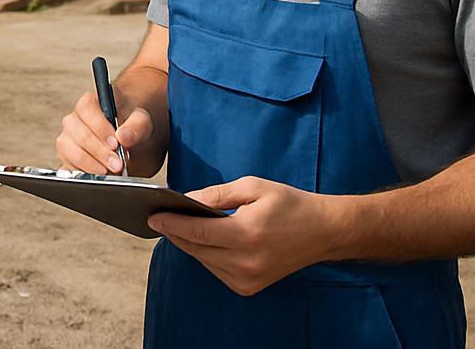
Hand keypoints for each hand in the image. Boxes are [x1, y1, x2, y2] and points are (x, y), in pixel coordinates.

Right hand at [56, 91, 153, 174]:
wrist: (129, 143)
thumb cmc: (131, 126)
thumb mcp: (141, 122)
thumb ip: (136, 127)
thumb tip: (123, 137)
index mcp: (90, 102)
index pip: (86, 109)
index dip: (99, 127)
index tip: (115, 144)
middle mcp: (74, 119)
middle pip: (77, 131)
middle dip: (98, 151)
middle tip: (117, 164)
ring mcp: (67, 139)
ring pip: (68, 149)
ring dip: (90, 164)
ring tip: (109, 172)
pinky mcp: (66, 158)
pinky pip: (66, 167)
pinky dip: (82, 174)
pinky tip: (99, 177)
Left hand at [147, 177, 343, 295]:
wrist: (322, 231)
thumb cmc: (288, 203)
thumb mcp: (252, 187)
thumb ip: (216, 194)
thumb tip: (187, 199)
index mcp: (247, 234)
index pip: (197, 232)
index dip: (171, 223)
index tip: (152, 215)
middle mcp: (247, 262)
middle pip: (196, 248)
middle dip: (174, 232)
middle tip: (156, 216)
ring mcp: (249, 279)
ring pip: (204, 261)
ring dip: (188, 243)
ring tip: (173, 224)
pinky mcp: (250, 287)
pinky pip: (216, 269)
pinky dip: (204, 254)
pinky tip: (199, 238)